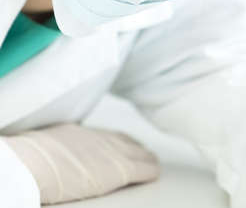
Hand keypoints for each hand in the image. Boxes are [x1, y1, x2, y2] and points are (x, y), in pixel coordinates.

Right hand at [4, 123, 158, 204]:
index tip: (121, 142)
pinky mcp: (119, 169)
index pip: (104, 135)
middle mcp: (99, 138)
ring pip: (137, 152)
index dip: (116, 139)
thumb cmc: (32, 156)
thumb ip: (57, 146)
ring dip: (145, 157)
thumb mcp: (45, 144)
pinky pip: (142, 169)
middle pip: (123, 140)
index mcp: (80, 132)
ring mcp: (110, 152)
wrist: (35, 162)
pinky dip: (150, 170)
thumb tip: (51, 151)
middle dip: (134, 145)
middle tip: (142, 150)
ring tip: (152, 160)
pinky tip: (154, 172)